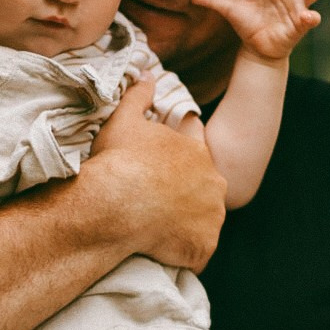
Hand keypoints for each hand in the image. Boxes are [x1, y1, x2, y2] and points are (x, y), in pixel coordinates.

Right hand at [87, 80, 226, 270]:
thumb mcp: (124, 120)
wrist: (115, 205)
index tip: (161, 173)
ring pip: (204, 221)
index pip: (195, 154)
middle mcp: (213, 181)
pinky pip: (199, 253)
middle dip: (186, 196)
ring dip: (188, 225)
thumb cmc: (119, 161)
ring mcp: (212, 215)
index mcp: (197, 151)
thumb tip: (148, 74)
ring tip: (159, 231)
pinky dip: (186, 255)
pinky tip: (166, 253)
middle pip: (203, 189)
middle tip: (156, 205)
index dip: (177, 164)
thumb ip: (138, 95)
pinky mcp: (204, 245)